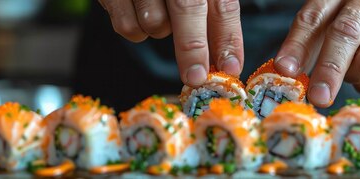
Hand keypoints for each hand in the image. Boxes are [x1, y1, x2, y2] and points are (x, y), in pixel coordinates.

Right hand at [98, 0, 243, 86]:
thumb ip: (214, 16)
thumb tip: (226, 63)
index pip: (222, 6)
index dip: (228, 38)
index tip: (231, 68)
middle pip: (188, 9)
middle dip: (194, 48)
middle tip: (197, 77)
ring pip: (156, 23)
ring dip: (161, 30)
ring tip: (158, 13)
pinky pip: (128, 27)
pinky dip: (136, 30)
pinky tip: (137, 12)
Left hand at [274, 0, 359, 106]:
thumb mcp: (335, 10)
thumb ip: (311, 35)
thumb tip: (287, 71)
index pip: (315, 16)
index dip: (297, 44)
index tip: (284, 69)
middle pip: (346, 35)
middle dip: (329, 70)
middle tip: (317, 96)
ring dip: (353, 77)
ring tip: (351, 69)